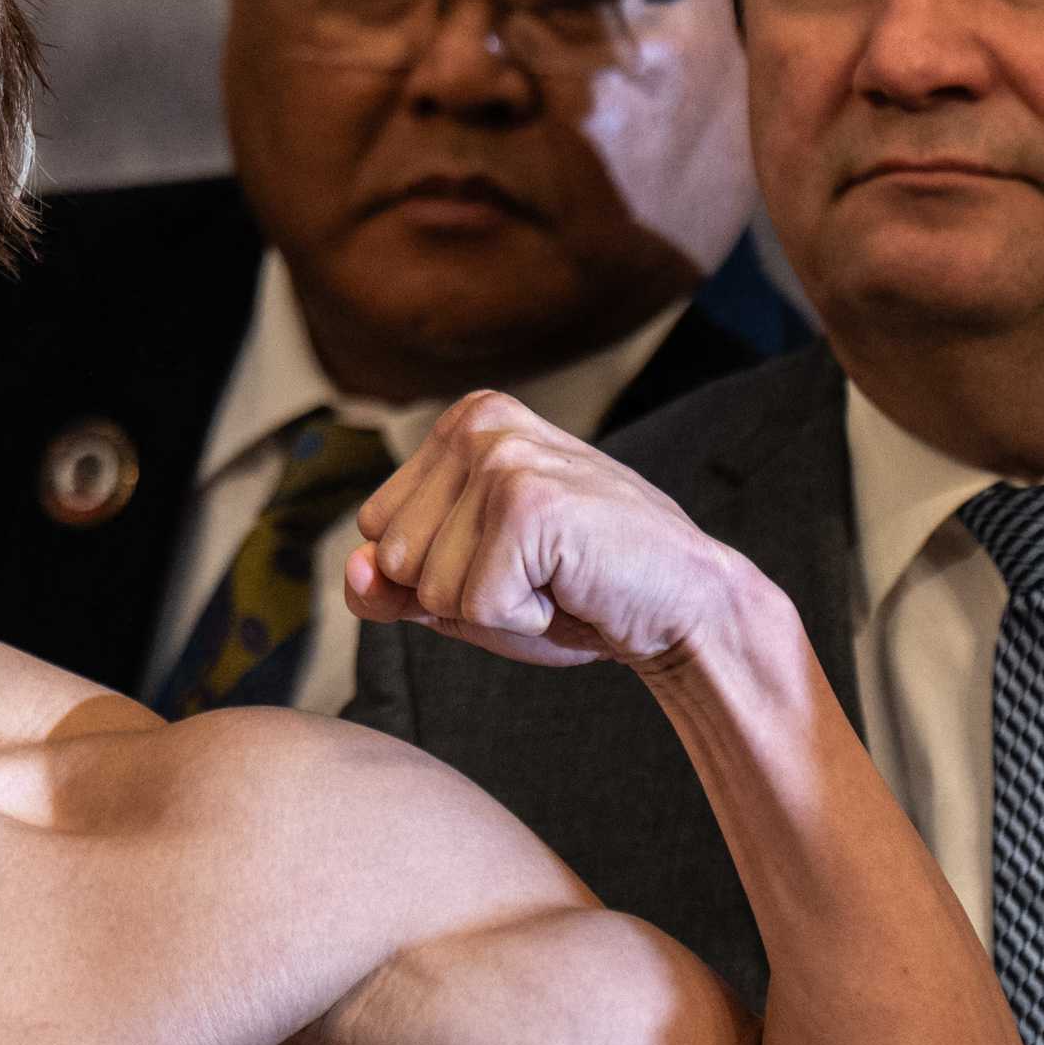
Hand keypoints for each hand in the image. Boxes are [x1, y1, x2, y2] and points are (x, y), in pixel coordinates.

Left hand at [340, 394, 776, 672]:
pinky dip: (524, 621)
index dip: (440, 574)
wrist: (688, 605)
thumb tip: (355, 573)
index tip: (515, 560)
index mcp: (461, 424)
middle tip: (543, 572)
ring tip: (559, 577)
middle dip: (463, 592)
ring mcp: (502, 457)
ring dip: (495, 608)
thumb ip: (394, 585)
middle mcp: (477, 423)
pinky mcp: (527, 504)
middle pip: (396, 557)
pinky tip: (572, 589)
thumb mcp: (467, 590)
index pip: (378, 531)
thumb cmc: (577, 594)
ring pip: (429, 586)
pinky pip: (473, 607)